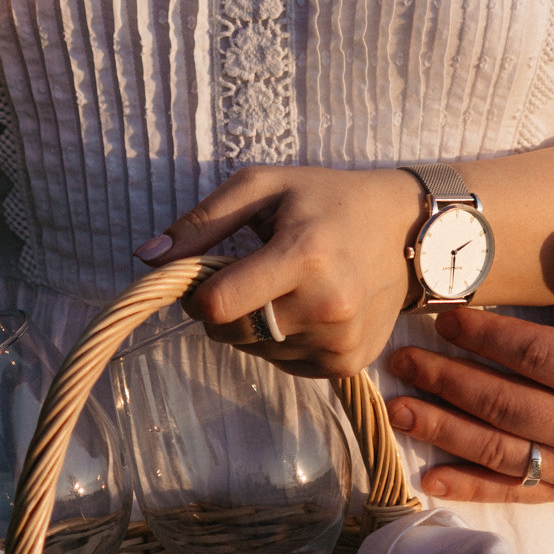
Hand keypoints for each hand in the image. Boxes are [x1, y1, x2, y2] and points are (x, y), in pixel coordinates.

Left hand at [139, 166, 421, 375]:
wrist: (407, 230)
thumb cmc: (327, 200)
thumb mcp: (263, 188)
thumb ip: (201, 223)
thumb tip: (146, 259)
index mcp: (303, 256)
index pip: (218, 305)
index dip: (198, 294)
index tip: (207, 276)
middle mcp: (326, 307)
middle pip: (232, 334)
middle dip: (225, 310)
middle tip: (250, 275)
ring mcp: (341, 341)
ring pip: (257, 352)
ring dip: (255, 327)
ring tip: (287, 287)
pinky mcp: (349, 364)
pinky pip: (287, 365)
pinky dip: (283, 342)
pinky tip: (307, 309)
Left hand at [385, 229, 553, 502]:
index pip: (534, 355)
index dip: (483, 337)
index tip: (444, 317)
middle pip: (506, 405)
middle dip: (447, 381)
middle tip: (401, 360)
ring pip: (502, 452)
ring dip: (443, 430)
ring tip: (398, 407)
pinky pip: (522, 492)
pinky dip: (473, 488)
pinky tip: (430, 476)